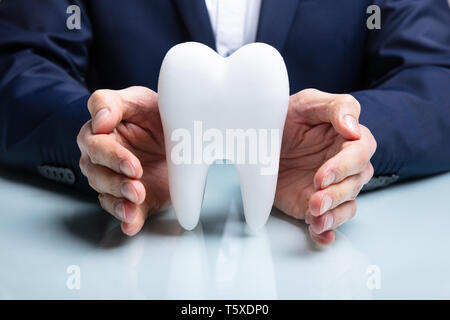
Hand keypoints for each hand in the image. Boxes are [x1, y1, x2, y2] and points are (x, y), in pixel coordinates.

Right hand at [77, 86, 168, 235]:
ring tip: (137, 196)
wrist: (179, 138)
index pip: (94, 140)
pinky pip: (123, 212)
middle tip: (136, 175)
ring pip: (105, 191)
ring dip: (120, 196)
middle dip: (115, 175)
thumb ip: (113, 103)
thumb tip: (99, 120)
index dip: (111, 152)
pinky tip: (131, 223)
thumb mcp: (139, 99)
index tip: (129, 159)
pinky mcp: (131, 199)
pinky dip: (128, 219)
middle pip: (95, 168)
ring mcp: (115, 179)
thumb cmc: (154, 115)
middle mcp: (102, 157)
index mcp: (101, 131)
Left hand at [275, 89, 375, 244]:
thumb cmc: (287, 117)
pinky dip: (326, 232)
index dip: (345, 166)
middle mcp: (344, 166)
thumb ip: (337, 107)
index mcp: (347, 139)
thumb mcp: (307, 102)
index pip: (360, 153)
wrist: (259, 138)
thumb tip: (353, 129)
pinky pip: (327, 222)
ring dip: (334, 215)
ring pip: (346, 205)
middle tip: (316, 197)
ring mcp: (330, 188)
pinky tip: (321, 235)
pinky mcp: (313, 205)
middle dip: (337, 193)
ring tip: (316, 219)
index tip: (323, 174)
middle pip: (356, 182)